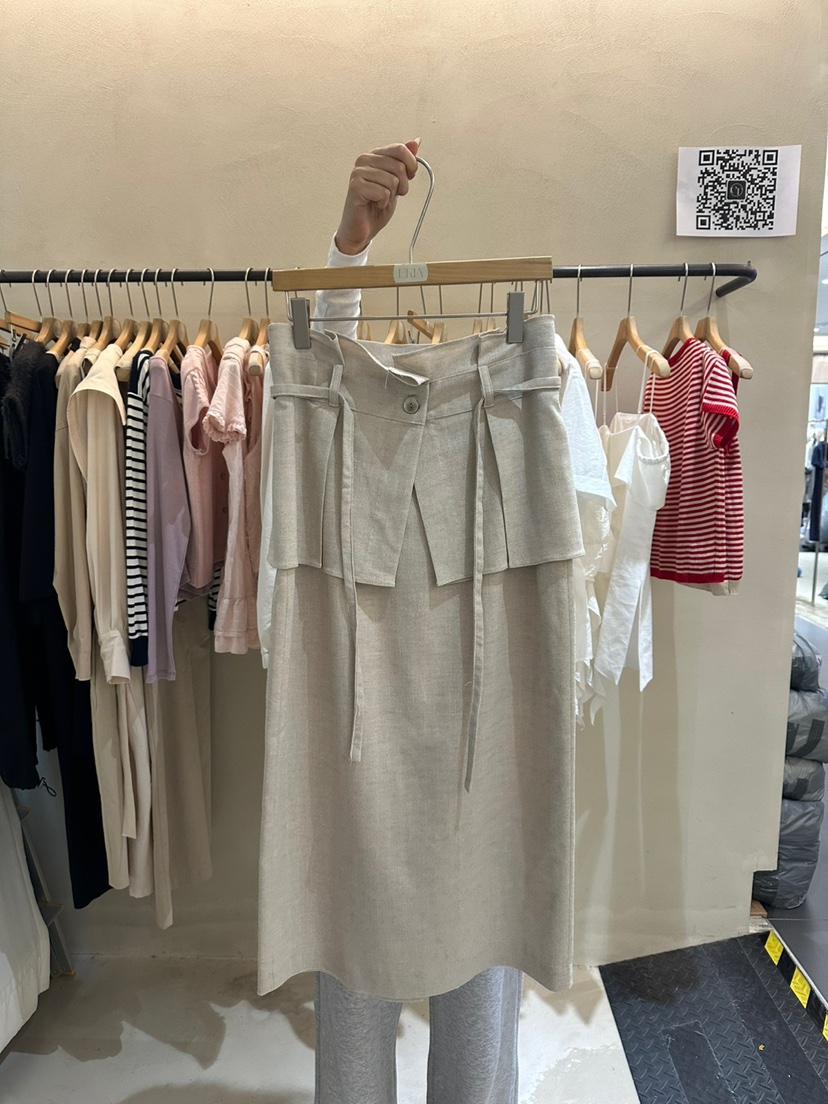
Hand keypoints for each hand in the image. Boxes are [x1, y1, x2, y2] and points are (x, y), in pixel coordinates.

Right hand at [335, 139, 420, 254]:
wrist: (362, 229)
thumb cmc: (376, 206)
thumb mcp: (397, 181)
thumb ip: (404, 161)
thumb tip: (416, 141)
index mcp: (374, 155)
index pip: (400, 149)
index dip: (411, 165)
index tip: (409, 177)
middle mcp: (364, 160)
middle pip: (399, 166)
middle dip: (402, 185)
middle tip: (391, 194)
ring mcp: (358, 172)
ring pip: (392, 180)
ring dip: (391, 195)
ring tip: (380, 199)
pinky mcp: (356, 187)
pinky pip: (383, 192)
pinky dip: (383, 203)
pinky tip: (374, 204)